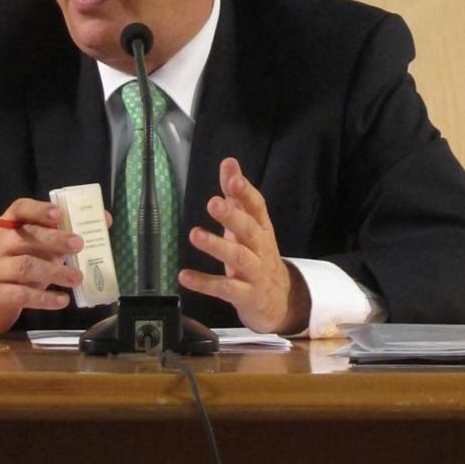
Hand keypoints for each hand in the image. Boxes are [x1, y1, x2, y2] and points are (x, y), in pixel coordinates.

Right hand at [0, 199, 83, 335]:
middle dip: (54, 240)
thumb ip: (63, 234)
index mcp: (8, 226)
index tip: (60, 214)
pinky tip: (62, 300)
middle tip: (79, 245)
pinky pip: (21, 295)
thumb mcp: (36, 248)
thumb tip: (104, 219)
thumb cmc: (18, 265)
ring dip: (54, 271)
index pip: (19, 209)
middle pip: (25, 237)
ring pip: (24, 266)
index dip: (39, 209)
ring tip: (77, 277)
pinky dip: (44, 298)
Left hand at [179, 158, 309, 334]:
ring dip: (216, 246)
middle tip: (213, 203)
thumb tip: (229, 162)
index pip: (257, 207)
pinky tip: (184, 276)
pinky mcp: (246, 296)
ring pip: (238, 258)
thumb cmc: (257, 256)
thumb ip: (237, 195)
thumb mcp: (248, 225)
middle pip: (249, 230)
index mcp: (262, 229)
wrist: (280, 301)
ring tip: (194, 234)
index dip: (245, 192)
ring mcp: (256, 273)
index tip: (232, 178)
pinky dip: (204, 283)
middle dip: (232, 216)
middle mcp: (261, 248)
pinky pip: (224, 289)